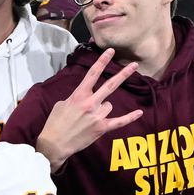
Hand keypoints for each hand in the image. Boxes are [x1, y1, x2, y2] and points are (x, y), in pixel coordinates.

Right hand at [35, 48, 142, 170]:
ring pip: (109, 105)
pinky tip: (139, 112)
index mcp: (79, 95)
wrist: (54, 143)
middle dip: (123, 74)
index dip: (102, 61)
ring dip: (103, 108)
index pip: (92, 74)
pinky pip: (119, 121)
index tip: (110, 51)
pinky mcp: (101, 128)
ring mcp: (97, 116)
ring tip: (89, 117)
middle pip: (110, 85)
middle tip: (134, 65)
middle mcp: (90, 103)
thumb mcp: (61, 104)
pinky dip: (129, 117)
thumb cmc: (55, 123)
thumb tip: (85, 96)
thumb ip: (76, 97)